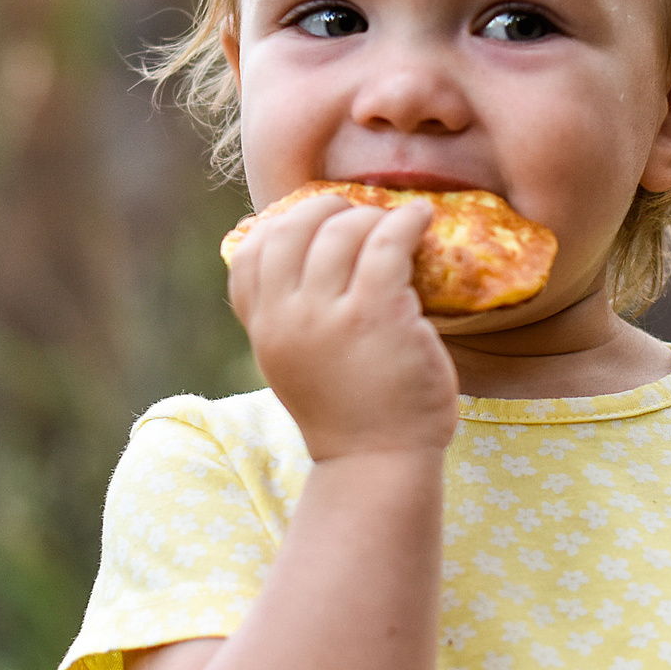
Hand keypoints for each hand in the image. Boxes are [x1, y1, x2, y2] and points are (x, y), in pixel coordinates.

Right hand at [227, 196, 457, 461]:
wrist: (379, 461)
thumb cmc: (349, 414)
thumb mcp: (296, 366)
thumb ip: (292, 321)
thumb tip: (310, 263)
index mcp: (265, 331)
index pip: (248, 256)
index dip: (279, 226)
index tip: (310, 223)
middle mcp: (287, 319)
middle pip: (292, 230)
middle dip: (323, 208)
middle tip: (353, 211)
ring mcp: (329, 316)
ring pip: (341, 231)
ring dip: (369, 217)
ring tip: (393, 222)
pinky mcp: (376, 314)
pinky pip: (386, 243)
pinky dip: (406, 221)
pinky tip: (421, 218)